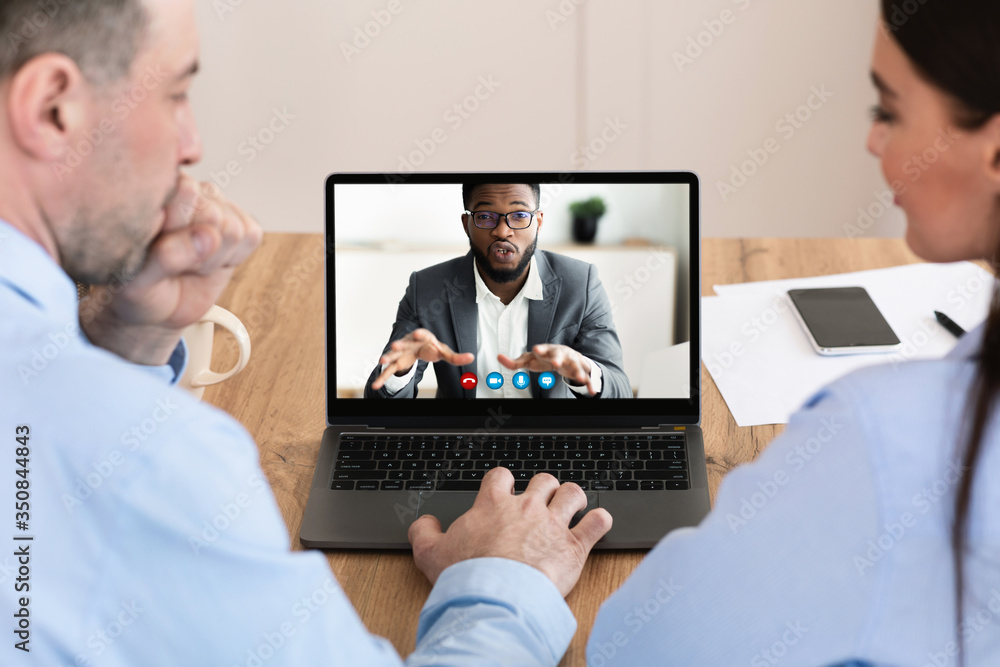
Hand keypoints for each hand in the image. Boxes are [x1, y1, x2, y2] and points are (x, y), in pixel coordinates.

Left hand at [81, 175, 262, 364]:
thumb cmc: (141, 290)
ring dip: (212, 259)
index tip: (157, 248)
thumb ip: (167, 257)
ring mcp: (218, 204)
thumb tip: (209, 236)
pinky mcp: (242, 222)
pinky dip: (233, 259)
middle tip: (175, 264)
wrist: (160, 307)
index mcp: (154, 192)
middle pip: (212, 215)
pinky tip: (212, 262)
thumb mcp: (140, 281)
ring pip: (233, 229)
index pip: (184, 192)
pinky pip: (251, 235)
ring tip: (189, 265)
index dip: (176, 229)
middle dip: (196, 251)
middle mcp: (188, 189)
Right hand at [370, 328, 473, 389]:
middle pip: (404, 343)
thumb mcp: (444, 352)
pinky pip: (389, 371)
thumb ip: (456, 357)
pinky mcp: (396, 363)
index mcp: (423, 338)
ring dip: (387, 357)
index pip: (422, 334)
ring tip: (382, 361)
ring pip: (393, 355)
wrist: (419, 347)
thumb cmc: (432, 347)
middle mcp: (409, 343)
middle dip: (400, 344)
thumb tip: (471, 357)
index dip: (420, 334)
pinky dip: (382, 378)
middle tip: (395, 345)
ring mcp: (400, 353)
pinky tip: (376, 385)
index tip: (419, 334)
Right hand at [408, 468, 612, 596]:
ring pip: (572, 494)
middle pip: (542, 480)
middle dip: (544, 486)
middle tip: (543, 498)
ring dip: (574, 497)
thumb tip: (424, 524)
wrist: (498, 595)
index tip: (505, 488)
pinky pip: (596, 524)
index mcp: (493, 505)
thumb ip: (424, 533)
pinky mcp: (574, 546)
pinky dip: (600, 521)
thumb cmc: (467, 575)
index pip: (501, 476)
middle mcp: (526, 508)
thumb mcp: (430, 553)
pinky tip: (598, 522)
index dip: (504, 480)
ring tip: (573, 504)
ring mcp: (553, 524)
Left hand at [499, 344, 596, 394]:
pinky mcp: (581, 370)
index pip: (542, 349)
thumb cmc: (545, 358)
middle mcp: (561, 354)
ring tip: (578, 378)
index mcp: (547, 351)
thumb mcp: (530, 360)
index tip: (535, 350)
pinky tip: (593, 392)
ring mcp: (572, 361)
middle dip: (558, 358)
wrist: (567, 357)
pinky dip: (590, 384)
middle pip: (560, 354)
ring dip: (577, 371)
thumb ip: (515, 362)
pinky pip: (586, 377)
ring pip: (575, 365)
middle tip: (556, 364)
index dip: (540, 349)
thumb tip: (499, 358)